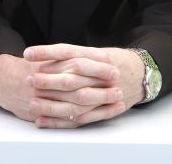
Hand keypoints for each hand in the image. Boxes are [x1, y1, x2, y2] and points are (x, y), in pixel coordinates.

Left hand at [21, 44, 141, 127]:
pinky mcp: (101, 109)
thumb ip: (76, 56)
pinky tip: (42, 120)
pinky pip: (79, 117)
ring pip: (75, 101)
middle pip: (71, 77)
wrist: (143, 75)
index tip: (28, 53)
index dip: (48, 52)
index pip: (69, 51)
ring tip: (33, 102)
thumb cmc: (116, 62)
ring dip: (52, 103)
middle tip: (29, 78)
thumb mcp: (99, 52)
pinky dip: (59, 121)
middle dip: (48, 80)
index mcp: (98, 56)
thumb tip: (46, 58)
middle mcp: (101, 74)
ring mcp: (103, 93)